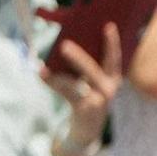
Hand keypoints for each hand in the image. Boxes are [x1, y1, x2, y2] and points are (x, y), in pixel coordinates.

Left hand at [47, 23, 124, 143]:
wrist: (87, 130)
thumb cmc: (87, 99)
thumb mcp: (91, 83)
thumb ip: (84, 67)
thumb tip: (65, 46)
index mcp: (113, 78)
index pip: (115, 57)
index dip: (112, 42)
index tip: (108, 25)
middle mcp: (109, 88)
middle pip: (94, 70)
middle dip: (78, 57)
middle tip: (63, 45)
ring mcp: (98, 101)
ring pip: (77, 84)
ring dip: (59, 75)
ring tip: (44, 67)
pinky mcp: (84, 110)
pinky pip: (66, 93)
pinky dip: (52, 83)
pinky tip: (41, 74)